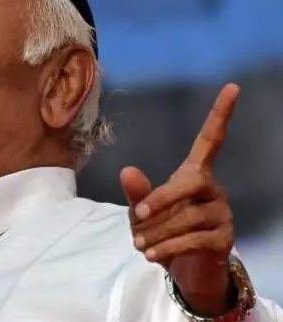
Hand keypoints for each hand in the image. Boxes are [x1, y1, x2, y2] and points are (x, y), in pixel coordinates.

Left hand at [121, 83, 240, 315]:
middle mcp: (213, 190)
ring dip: (157, 232)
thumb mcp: (144, 212)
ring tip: (139, 244)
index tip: (231, 87)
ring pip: (187, 217)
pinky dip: (167, 247)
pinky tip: (151, 254)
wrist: (185, 272)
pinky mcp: (224, 240)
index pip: (210, 141)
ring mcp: (222, 215)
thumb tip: (128, 170)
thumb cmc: (164, 232)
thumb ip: (138, 193)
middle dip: (161, 199)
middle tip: (137, 215)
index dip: (220, 115)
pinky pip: (193, 240)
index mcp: (194, 175)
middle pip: (192, 182)